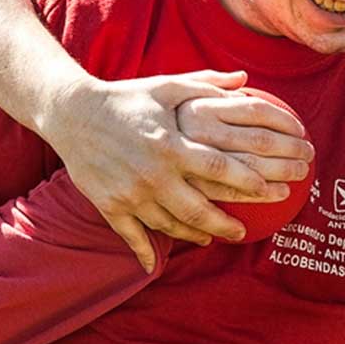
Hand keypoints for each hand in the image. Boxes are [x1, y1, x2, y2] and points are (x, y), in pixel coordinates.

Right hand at [39, 70, 313, 272]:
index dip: (251, 184)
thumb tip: (245, 79)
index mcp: (172, 145)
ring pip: (171, 226)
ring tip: (210, 238)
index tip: (272, 193)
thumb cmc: (125, 98)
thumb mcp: (166, 86)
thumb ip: (207, 85)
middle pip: (200, 210)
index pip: (222, 170)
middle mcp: (153, 174)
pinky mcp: (110, 206)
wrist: (71, 113)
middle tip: (243, 233)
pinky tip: (154, 264)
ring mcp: (131, 194)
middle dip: (226, 225)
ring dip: (194, 236)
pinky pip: (132, 237)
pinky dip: (144, 253)